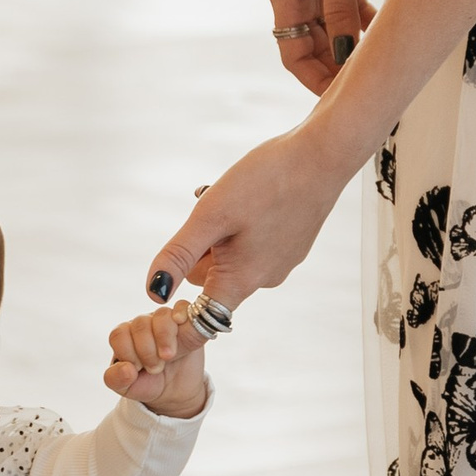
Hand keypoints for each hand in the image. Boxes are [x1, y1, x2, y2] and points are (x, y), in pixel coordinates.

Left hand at [104, 301, 209, 414]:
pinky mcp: (187, 322)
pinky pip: (183, 307)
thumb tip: (127, 369)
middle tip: (155, 368)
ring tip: (168, 357)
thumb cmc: (148, 384)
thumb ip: (117, 379)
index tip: (137, 369)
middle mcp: (143, 324)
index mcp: (125, 336)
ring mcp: (165, 321)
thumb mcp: (127, 388)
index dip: (127, 353)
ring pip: (161, 315)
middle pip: (140, 324)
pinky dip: (181, 313)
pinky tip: (180, 323)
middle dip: (147, 351)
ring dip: (164, 337)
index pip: (119, 334)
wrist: (175, 390)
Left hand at [145, 121, 351, 322]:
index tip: (167, 292)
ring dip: (220, 231)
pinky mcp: (292, 244)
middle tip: (208, 207)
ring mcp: (282, 262)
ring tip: (230, 195)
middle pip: (210, 277)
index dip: (179, 316)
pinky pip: (253, 243)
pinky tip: (253, 194)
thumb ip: (179, 255)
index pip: (200, 320)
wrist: (322, 155)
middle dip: (200, 246)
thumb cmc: (265, 181)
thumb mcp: (210, 215)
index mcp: (241, 280)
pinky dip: (243, 223)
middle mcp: (264, 279)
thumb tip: (153, 293)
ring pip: (231, 255)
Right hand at [269, 0, 379, 95]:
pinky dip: (363, 19)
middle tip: (371, 84)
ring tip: (382, 61)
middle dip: (338, 67)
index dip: (316, 80)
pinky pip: (347, 6)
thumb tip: (348, 55)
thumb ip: (342, 11)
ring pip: (333, 27)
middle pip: (314, 46)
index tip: (345, 97)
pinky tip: (385, 29)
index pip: (294, 54)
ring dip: (354, 44)